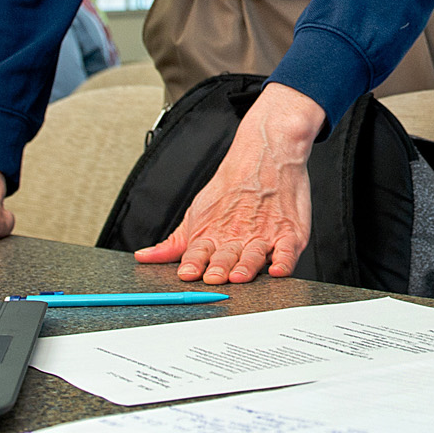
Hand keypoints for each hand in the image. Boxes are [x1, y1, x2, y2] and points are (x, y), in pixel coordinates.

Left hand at [135, 82, 323, 282]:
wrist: (265, 154)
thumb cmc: (231, 188)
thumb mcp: (195, 213)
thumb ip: (172, 243)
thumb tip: (144, 257)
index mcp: (212, 234)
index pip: (198, 253)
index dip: (193, 264)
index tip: (187, 274)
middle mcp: (237, 236)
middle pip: (226, 257)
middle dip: (219, 269)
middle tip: (213, 278)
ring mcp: (264, 235)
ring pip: (254, 255)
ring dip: (246, 267)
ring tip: (239, 275)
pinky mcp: (289, 233)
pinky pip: (287, 251)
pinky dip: (284, 261)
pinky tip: (278, 270)